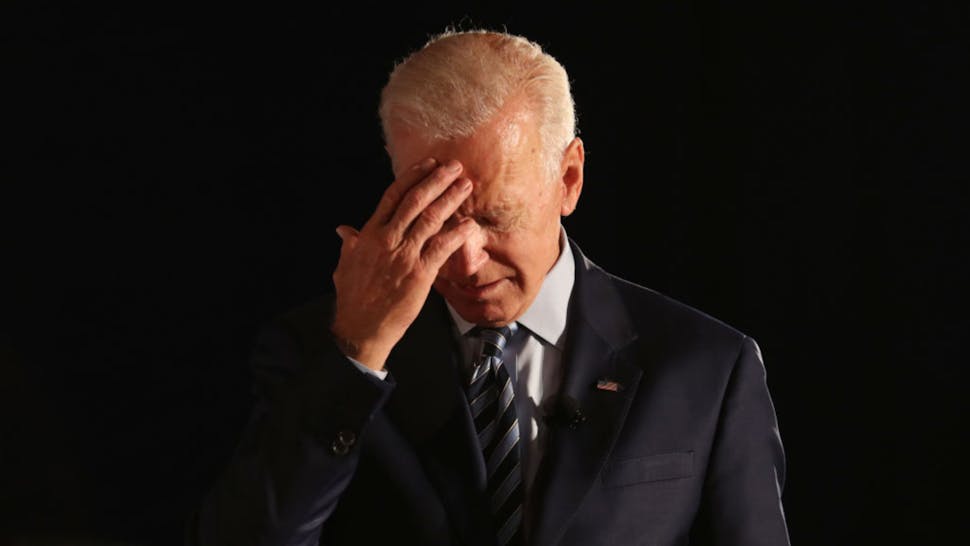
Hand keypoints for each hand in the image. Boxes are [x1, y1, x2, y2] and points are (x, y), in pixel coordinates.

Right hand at [330, 158, 475, 370]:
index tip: (428, 164)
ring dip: (451, 199)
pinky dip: (457, 234)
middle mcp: (387, 239)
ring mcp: (404, 255)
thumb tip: (344, 229)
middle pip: (415, 201)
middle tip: (455, 167)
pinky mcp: (420, 273)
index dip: (412, 177)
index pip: (392, 196)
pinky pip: (442, 248)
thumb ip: (350, 244)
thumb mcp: (345, 264)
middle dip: (437, 180)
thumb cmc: (353, 297)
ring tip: (465, 186)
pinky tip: (469, 224)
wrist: (361, 327)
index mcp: (369, 234)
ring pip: (431, 219)